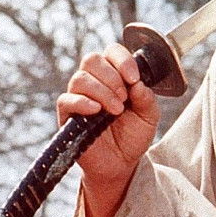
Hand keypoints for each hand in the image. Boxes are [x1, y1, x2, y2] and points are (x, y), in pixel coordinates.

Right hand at [55, 43, 160, 216]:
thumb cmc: (133, 136)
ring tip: (116, 110)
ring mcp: (79, 98)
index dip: (122, 60)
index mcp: (115, 76)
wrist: (121, 164)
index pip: (112, 52)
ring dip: (102, 91)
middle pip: (91, 60)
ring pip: (80, 78)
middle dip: (112, 76)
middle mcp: (94, 83)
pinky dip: (82, 102)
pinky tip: (97, 111)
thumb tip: (137, 83)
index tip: (134, 78)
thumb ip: (146, 98)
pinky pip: (66, 100)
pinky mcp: (67, 116)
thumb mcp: (149, 116)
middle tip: (124, 98)